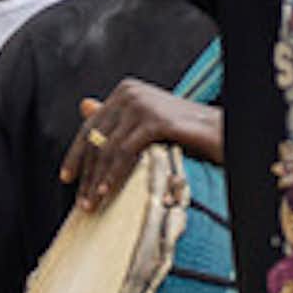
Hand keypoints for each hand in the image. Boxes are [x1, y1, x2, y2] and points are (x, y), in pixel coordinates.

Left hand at [63, 81, 222, 210]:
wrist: (226, 134)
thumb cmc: (189, 134)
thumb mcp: (147, 127)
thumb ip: (117, 120)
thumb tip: (84, 106)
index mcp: (127, 90)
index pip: (92, 126)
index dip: (77, 154)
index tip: (67, 177)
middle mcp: (130, 93)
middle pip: (96, 138)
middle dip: (87, 173)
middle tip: (81, 200)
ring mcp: (142, 104)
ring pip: (108, 148)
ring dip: (98, 179)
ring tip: (93, 202)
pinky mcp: (154, 120)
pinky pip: (124, 152)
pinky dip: (114, 174)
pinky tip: (109, 191)